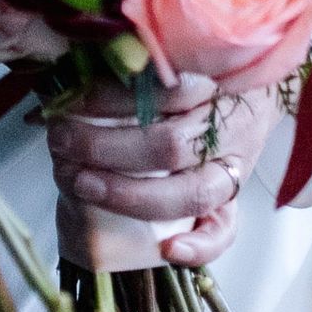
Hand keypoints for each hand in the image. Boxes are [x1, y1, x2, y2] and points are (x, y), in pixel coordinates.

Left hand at [46, 77, 283, 266]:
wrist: (257, 90)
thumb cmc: (199, 76)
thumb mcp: (171, 61)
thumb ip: (123, 71)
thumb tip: (54, 90)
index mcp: (211, 84)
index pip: (162, 90)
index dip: (109, 98)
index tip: (67, 102)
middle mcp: (226, 128)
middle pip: (169, 146)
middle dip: (106, 150)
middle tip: (61, 142)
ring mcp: (233, 167)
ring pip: (192, 193)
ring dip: (130, 196)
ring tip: (81, 184)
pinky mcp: (233, 201)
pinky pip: (224, 231)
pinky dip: (199, 247)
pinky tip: (167, 251)